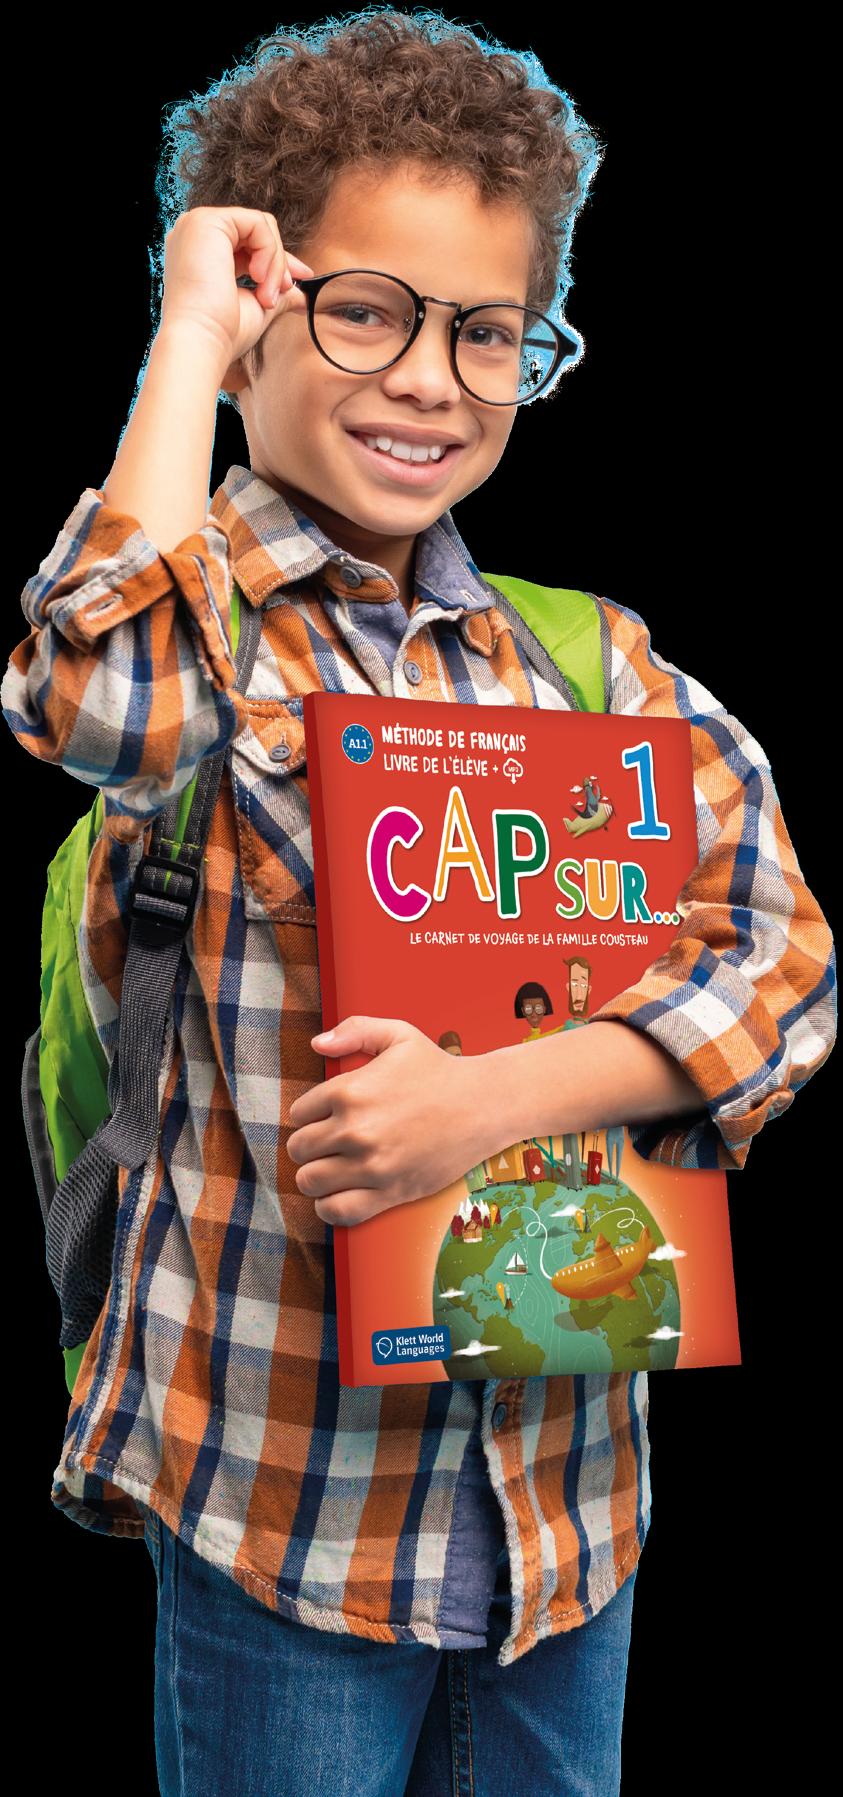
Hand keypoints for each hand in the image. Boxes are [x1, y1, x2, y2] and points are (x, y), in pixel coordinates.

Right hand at [159, 204, 314, 368]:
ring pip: (260, 227)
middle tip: (285, 290)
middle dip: (279, 261)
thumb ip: (276, 293)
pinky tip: (258, 279)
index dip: (277, 259)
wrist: (202, 342)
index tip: (302, 278)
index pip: (247, 242)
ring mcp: (198, 224)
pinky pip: (257, 223)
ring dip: (274, 263)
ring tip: (266, 296)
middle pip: (256, 230)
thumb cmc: (221, 332)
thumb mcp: (255, 306)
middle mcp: (195, 233)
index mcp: (200, 251)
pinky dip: (268, 252)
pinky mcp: (207, 221)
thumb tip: (302, 296)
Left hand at [287, 1017, 486, 1226]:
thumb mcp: (398, 1035)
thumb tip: (318, 1044)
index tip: (325, 1117)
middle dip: (309, 1145)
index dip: (309, 1115)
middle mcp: (355, 1129)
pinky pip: (337, 1211)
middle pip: (299, 1149)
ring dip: (315, 1176)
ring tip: (330, 1168)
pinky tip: (338, 1193)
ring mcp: (371, 1164)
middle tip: (327, 1143)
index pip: (298, 1114)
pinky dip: (329, 1206)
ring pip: (310, 1181)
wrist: (484, 1105)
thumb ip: (354, 1030)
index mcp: (349, 1091)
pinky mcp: (390, 1192)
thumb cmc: (439, 1069)